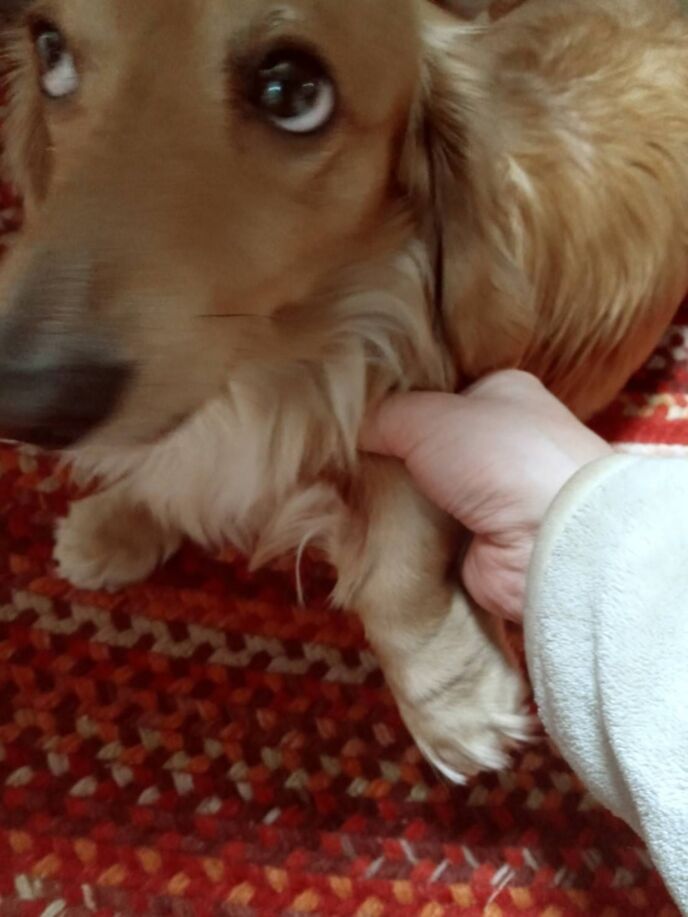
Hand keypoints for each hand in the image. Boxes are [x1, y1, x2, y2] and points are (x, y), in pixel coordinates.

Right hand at [360, 371, 611, 620]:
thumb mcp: (428, 415)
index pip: (436, 392)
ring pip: (419, 491)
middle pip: (424, 445)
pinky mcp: (477, 544)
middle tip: (335, 458)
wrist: (548, 541)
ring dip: (386, 497)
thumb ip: (382, 415)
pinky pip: (423, 534)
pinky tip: (359, 528)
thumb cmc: (499, 456)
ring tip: (335, 493)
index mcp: (502, 394)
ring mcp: (490, 497)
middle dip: (385, 454)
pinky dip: (397, 534)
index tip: (349, 414)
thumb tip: (347, 429)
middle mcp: (500, 443)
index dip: (394, 403)